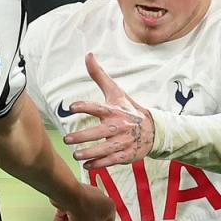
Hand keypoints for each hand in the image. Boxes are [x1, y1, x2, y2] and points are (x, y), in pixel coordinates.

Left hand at [63, 52, 154, 169]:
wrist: (153, 129)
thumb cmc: (128, 109)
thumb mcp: (115, 92)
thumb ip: (99, 75)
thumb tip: (88, 54)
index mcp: (114, 110)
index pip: (98, 108)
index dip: (85, 107)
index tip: (70, 107)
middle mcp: (119, 126)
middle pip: (100, 132)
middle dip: (83, 136)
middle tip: (67, 139)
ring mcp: (123, 141)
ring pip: (105, 149)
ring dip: (90, 153)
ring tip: (75, 155)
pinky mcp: (127, 154)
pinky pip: (113, 161)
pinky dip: (100, 164)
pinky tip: (87, 166)